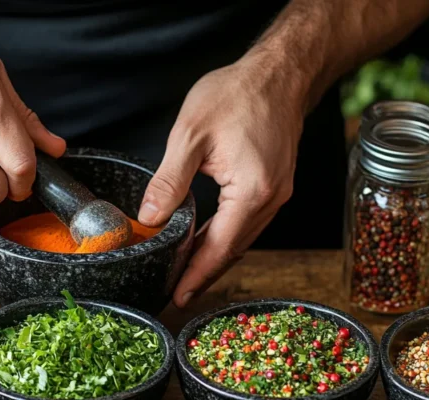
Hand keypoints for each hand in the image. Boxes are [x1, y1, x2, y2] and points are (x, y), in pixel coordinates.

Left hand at [137, 57, 306, 307]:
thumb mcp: (190, 135)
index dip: (196, 275)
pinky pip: (247, 223)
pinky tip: (205, 241)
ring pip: (241, 240)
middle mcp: (271, 199)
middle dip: (203, 273)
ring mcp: (277, 194)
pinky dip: (225, 237)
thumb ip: (169, 181)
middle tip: (174, 292)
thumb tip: (150, 218)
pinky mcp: (276, 186)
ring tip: (184, 273)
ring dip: (213, 256)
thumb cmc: (237, 95)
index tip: (177, 297)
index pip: (220, 247)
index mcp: (252, 191)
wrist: (278, 73)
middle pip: (233, 250)